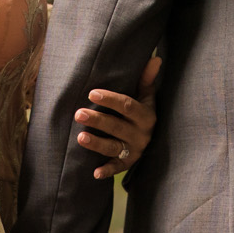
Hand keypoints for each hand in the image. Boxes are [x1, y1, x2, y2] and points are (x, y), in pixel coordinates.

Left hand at [77, 55, 160, 180]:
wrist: (153, 137)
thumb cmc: (142, 111)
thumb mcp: (147, 96)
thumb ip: (146, 79)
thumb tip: (155, 59)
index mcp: (146, 116)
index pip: (127, 106)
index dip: (110, 100)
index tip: (92, 93)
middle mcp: (142, 134)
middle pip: (117, 127)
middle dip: (98, 120)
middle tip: (78, 113)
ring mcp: (135, 150)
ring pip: (114, 147)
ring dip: (97, 144)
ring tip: (80, 137)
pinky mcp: (128, 163)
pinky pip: (118, 168)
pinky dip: (107, 171)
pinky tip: (95, 173)